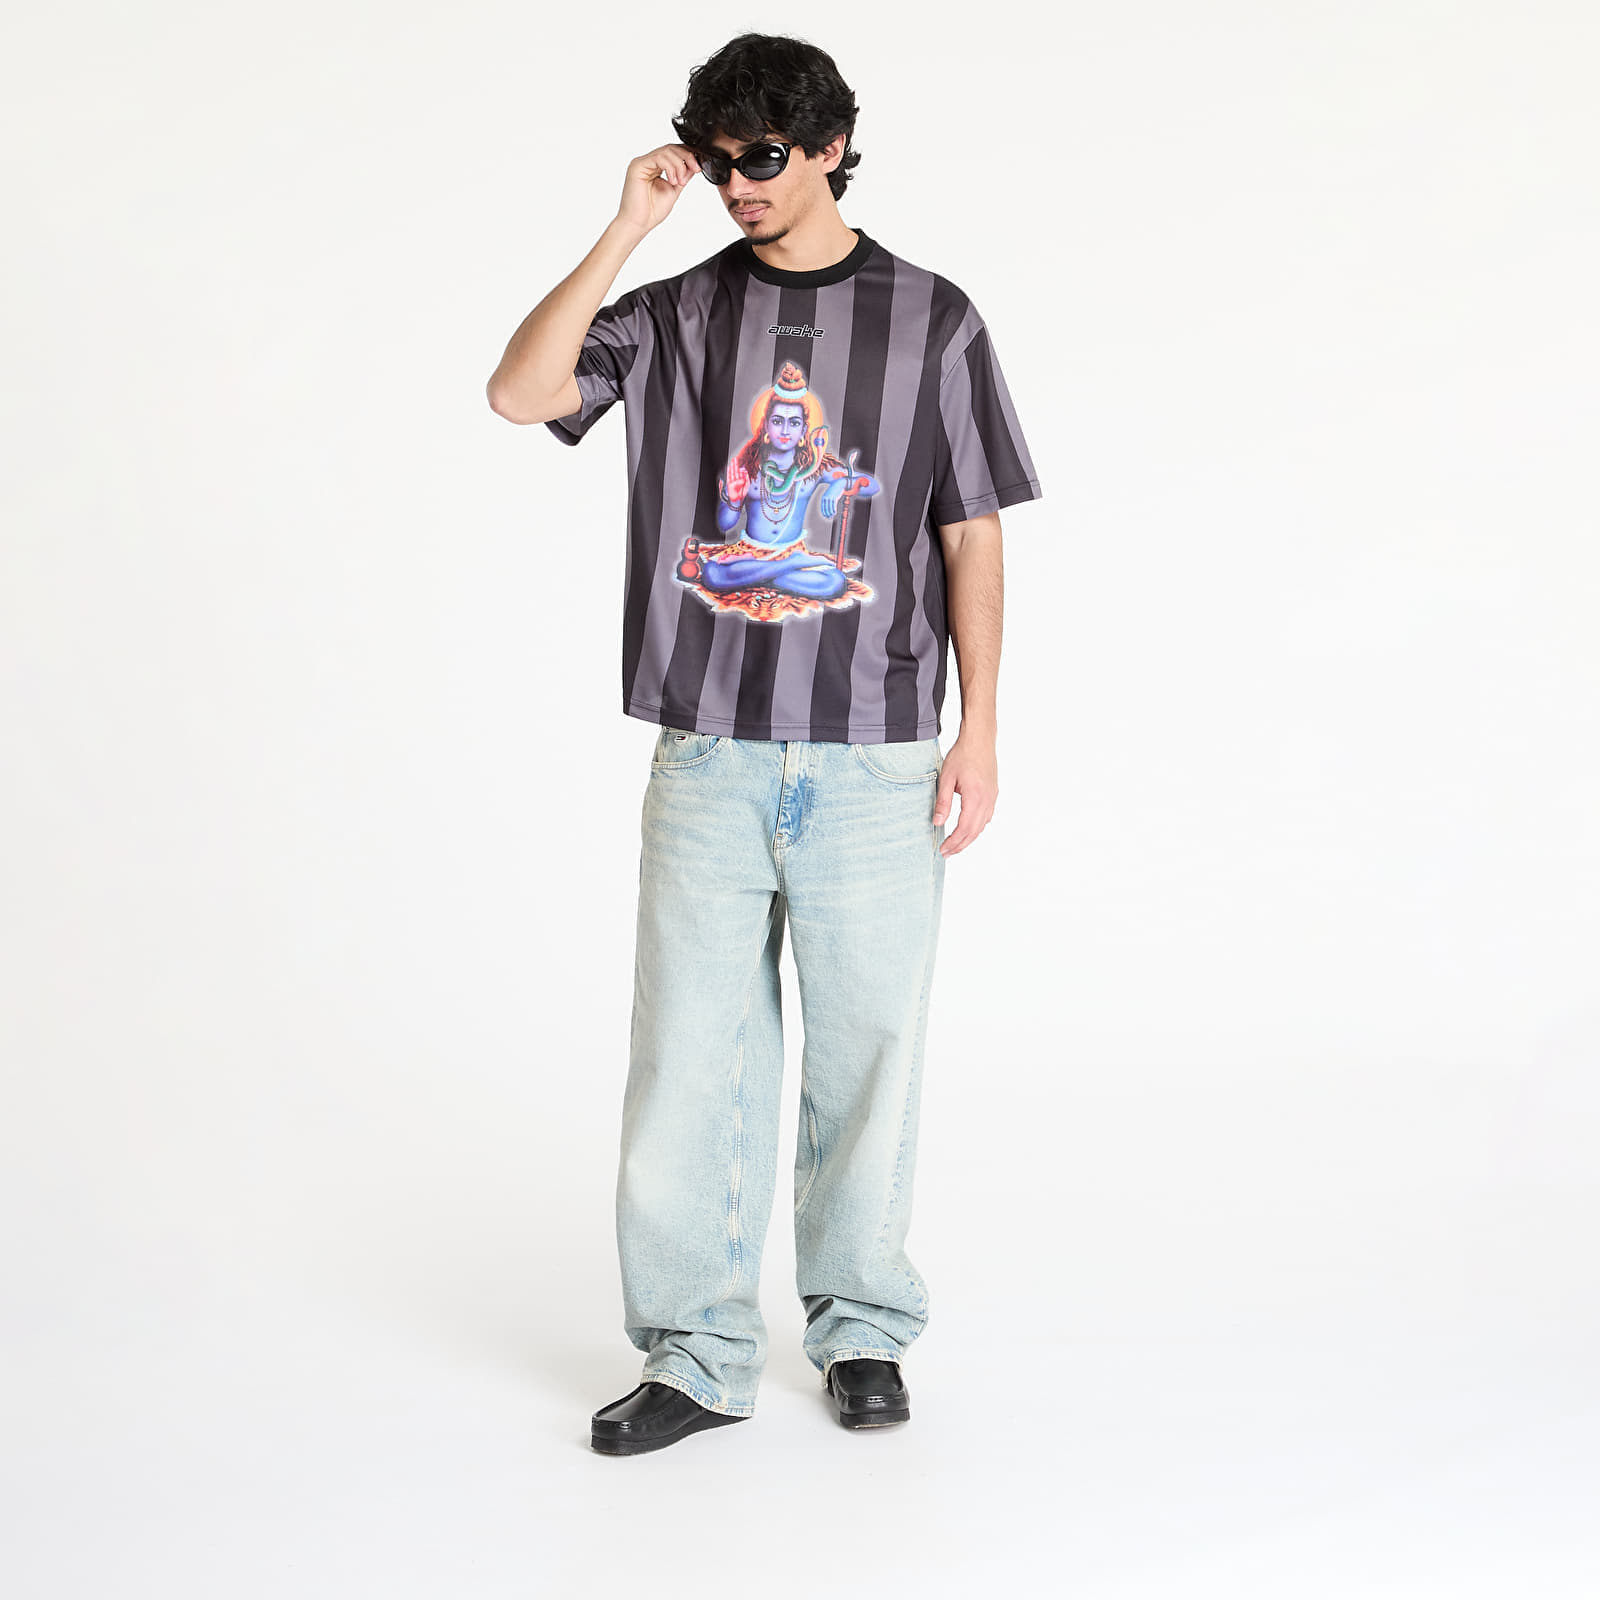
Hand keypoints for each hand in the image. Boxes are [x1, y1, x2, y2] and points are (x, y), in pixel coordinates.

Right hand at [618, 143, 701, 234]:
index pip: (674, 153)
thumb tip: (694, 166)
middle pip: (671, 148)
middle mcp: (648, 163)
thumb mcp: (674, 190)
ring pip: (666, 151)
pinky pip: (658, 157)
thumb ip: (682, 177)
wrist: (638, 224)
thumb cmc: (652, 212)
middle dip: (687, 157)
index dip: (688, 156)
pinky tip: (673, 180)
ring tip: (680, 182)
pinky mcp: (638, 166)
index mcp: (656, 168)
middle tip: (696, 169)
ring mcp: (642, 163)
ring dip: (679, 165)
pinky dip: (670, 167)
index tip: (699, 167)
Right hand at [721, 458, 749, 502]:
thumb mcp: (747, 487)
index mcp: (741, 481)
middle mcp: (736, 480)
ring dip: (732, 467)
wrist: (737, 501)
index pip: (740, 472)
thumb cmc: (742, 495)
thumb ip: (747, 480)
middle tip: (735, 459)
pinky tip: (729, 468)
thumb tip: (746, 474)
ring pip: (732, 472)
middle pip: (736, 471)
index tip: (739, 462)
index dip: (739, 467)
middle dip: (735, 465)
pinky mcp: (729, 484)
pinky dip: (729, 472)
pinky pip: (729, 477)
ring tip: (732, 461)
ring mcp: (733, 482)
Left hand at [933, 732, 996, 855]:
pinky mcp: (993, 793)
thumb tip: (936, 822)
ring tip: (955, 845)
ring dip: (969, 838)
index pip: (964, 828)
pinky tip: (968, 829)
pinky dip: (977, 827)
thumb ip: (942, 802)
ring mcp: (992, 797)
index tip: (942, 849)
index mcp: (975, 797)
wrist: (980, 739)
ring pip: (982, 826)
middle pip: (974, 831)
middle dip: (960, 845)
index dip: (953, 842)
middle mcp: (987, 800)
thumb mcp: (946, 778)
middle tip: (946, 853)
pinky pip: (986, 817)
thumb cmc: (962, 755)